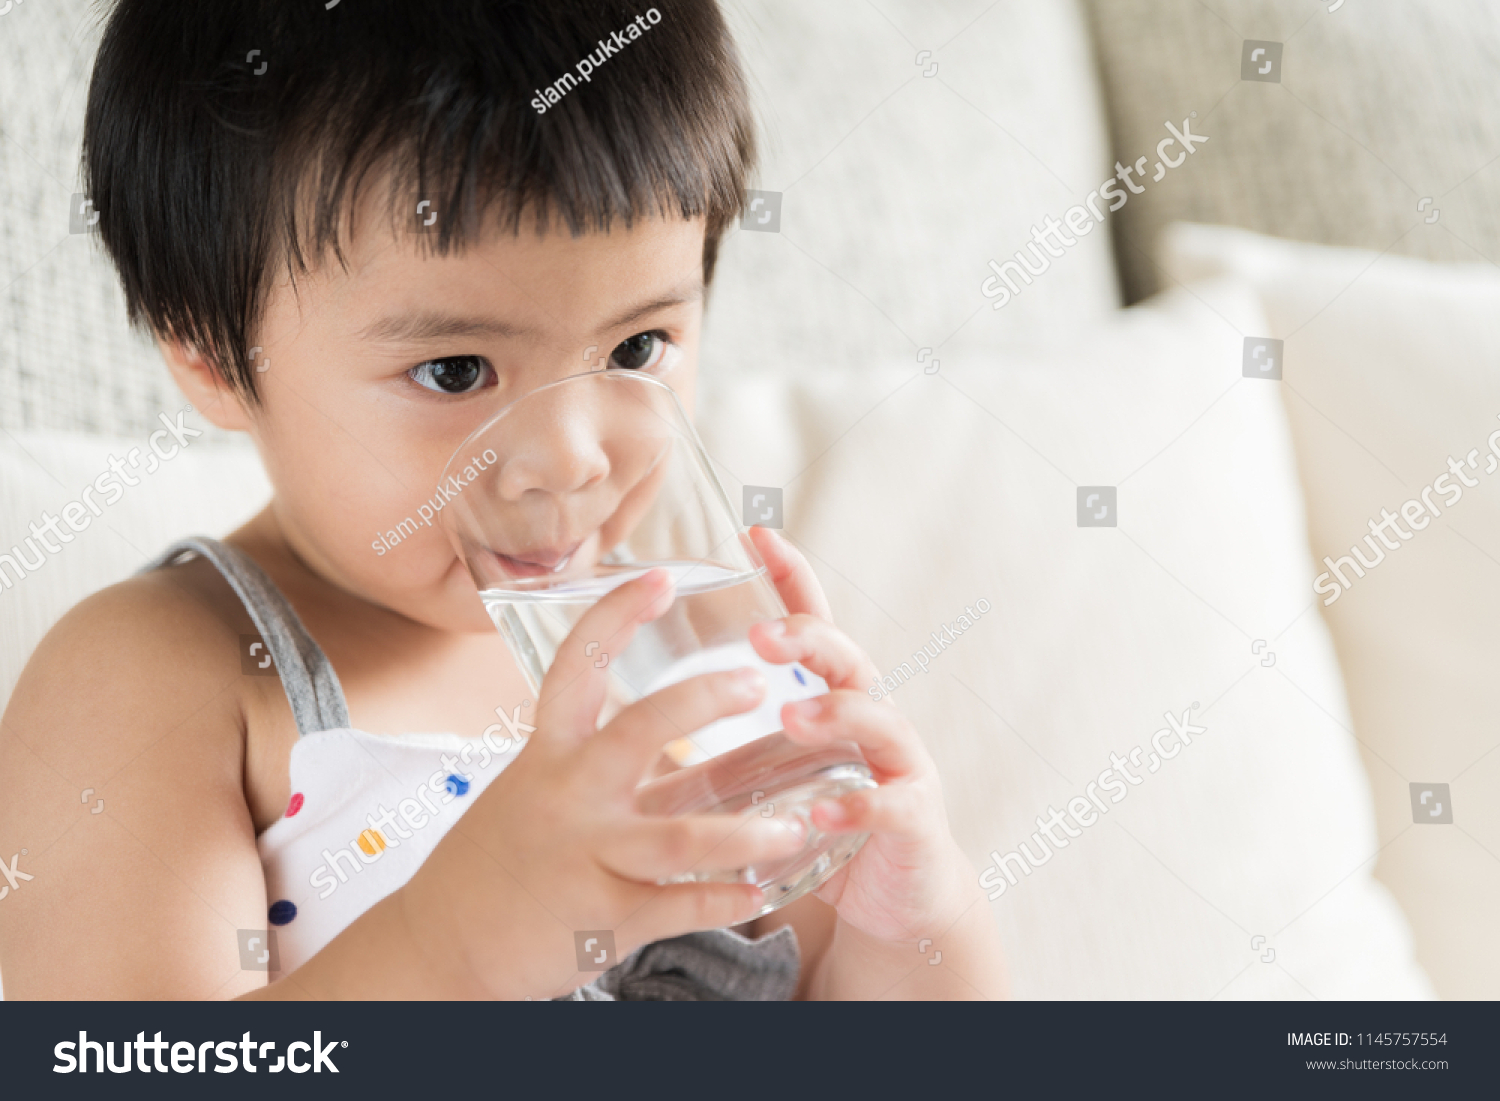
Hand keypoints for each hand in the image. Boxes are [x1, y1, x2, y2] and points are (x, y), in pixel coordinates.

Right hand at [402, 567, 805, 998]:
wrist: (442, 944)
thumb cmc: (500, 857)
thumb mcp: (536, 790)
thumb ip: (599, 761)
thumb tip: (668, 727)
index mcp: (549, 753)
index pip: (579, 667)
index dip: (618, 615)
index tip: (660, 576)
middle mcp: (566, 795)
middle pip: (642, 728)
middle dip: (703, 700)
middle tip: (756, 684)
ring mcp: (586, 857)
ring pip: (681, 837)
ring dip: (746, 833)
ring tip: (797, 826)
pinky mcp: (602, 918)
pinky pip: (677, 906)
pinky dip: (724, 900)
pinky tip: (761, 891)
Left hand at [745, 527, 979, 945]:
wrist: (898, 895)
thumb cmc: (826, 823)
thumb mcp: (778, 777)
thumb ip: (735, 745)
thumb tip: (647, 719)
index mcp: (834, 699)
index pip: (814, 624)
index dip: (791, 577)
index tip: (755, 535)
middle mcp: (872, 719)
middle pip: (848, 659)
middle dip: (808, 638)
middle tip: (762, 635)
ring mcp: (899, 765)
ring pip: (878, 721)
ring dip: (835, 714)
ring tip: (792, 716)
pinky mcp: (914, 821)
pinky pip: (890, 806)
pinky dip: (857, 806)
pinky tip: (822, 811)